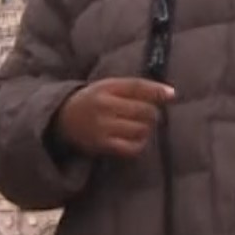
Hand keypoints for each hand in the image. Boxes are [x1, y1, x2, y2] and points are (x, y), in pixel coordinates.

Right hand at [55, 78, 175, 157]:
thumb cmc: (94, 101)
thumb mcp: (108, 87)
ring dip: (147, 128)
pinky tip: (137, 139)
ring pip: (140, 129)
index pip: (136, 87)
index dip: (156, 90)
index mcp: (106, 88)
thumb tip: (170, 94)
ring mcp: (103, 127)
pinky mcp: (102, 145)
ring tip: (142, 126)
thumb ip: (135, 88)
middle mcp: (104, 106)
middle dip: (153, 113)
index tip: (172, 94)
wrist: (63, 119)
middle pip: (143, 110)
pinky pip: (132, 147)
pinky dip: (140, 143)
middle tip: (150, 115)